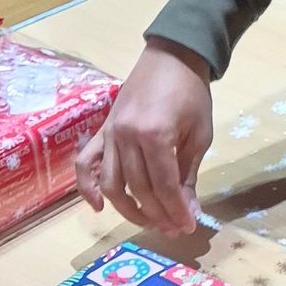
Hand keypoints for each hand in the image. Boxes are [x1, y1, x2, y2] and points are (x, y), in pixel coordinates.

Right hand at [75, 41, 213, 237]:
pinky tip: (98, 207)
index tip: (187, 227)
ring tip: (149, 221)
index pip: (164, 185)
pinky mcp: (102, 131)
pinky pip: (86, 164)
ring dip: (128, 210)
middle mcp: (127, 137)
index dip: (176, 211)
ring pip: (112, 184)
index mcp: (155, 135)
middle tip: (173, 227)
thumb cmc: (191, 94)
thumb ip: (188, 174)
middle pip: (138, 189)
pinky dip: (87, 188)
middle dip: (157, 214)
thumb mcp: (199, 134)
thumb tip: (188, 210)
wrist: (171, 57)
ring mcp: (110, 134)